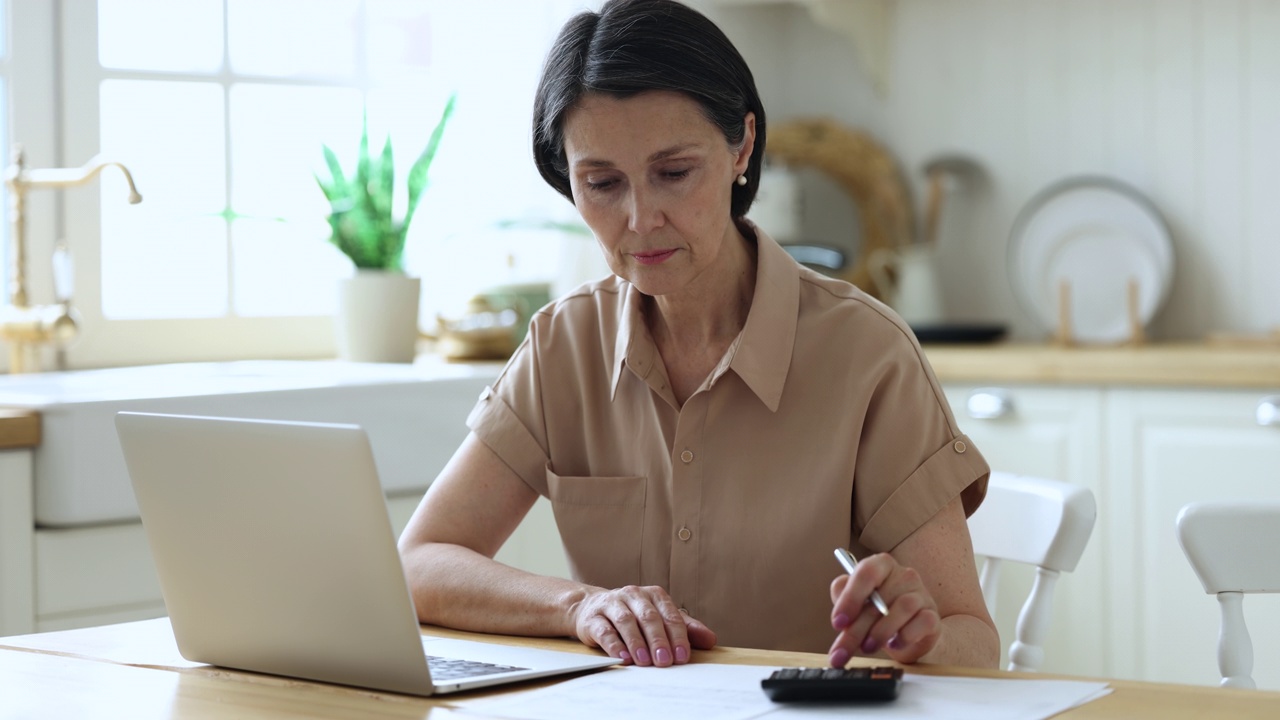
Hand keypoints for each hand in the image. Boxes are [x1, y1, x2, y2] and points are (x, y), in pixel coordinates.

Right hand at [569, 585, 716, 666]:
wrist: (591, 608)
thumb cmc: (633, 615)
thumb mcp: (661, 618)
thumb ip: (685, 628)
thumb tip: (711, 640)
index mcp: (654, 595)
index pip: (669, 615)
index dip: (677, 636)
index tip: (682, 656)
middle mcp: (634, 595)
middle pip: (649, 617)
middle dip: (658, 640)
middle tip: (665, 661)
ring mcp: (612, 604)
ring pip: (626, 622)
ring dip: (637, 642)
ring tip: (644, 662)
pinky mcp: (593, 618)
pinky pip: (604, 631)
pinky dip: (614, 645)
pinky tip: (623, 658)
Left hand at [828, 552, 940, 665]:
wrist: (908, 635)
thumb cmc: (877, 615)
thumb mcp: (856, 604)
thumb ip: (842, 598)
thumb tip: (839, 611)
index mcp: (881, 565)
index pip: (866, 572)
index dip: (850, 598)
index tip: (838, 623)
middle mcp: (904, 575)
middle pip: (879, 599)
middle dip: (856, 630)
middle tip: (843, 651)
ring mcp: (921, 594)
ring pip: (902, 608)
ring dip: (880, 632)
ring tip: (868, 647)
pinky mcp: (932, 615)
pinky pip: (922, 623)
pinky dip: (905, 636)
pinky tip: (894, 645)